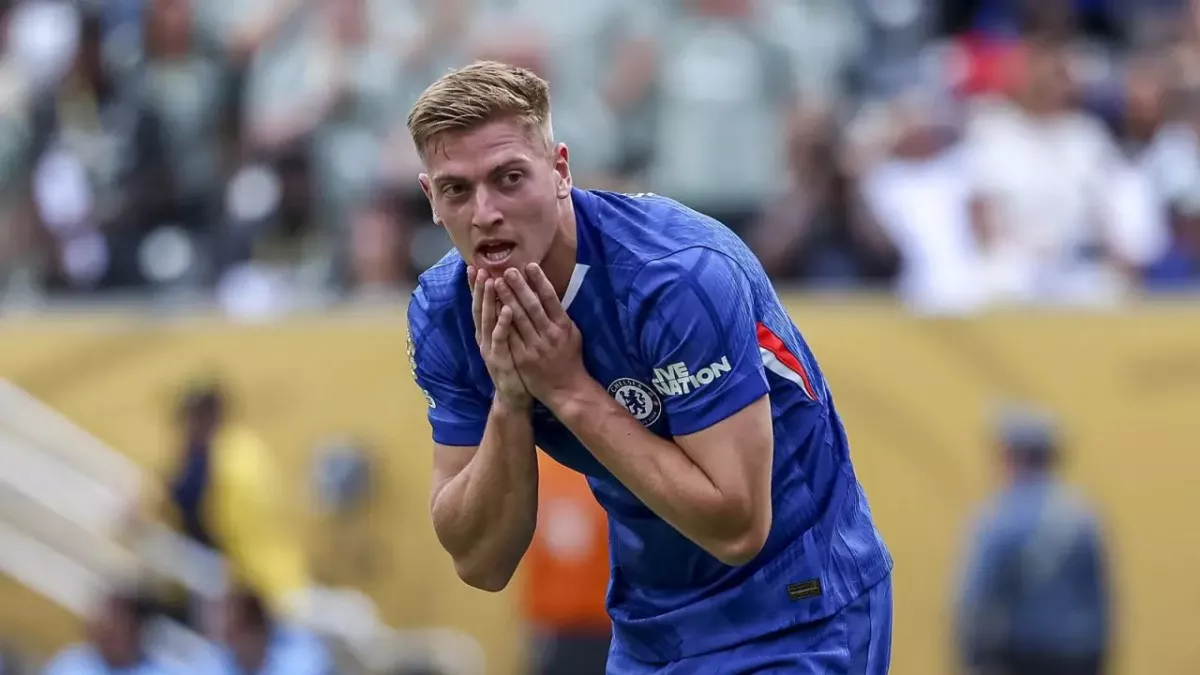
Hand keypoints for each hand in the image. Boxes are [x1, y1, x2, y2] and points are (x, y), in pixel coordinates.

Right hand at [469, 266, 530, 409]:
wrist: (514, 396)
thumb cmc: (515, 364)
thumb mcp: (508, 339)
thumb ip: (505, 320)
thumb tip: (506, 296)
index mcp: (486, 332)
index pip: (479, 304)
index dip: (475, 287)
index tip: (473, 266)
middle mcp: (484, 338)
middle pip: (479, 308)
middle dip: (479, 288)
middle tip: (479, 268)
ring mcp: (490, 349)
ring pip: (487, 320)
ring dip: (489, 300)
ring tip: (491, 281)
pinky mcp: (499, 359)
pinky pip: (501, 338)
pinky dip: (502, 323)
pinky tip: (507, 310)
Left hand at [494, 264, 587, 404]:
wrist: (566, 389)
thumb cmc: (569, 358)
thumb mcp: (571, 333)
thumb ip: (559, 315)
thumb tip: (548, 294)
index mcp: (563, 326)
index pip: (550, 299)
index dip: (540, 281)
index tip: (530, 265)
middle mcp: (549, 335)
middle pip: (532, 306)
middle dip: (519, 287)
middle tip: (507, 270)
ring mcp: (535, 347)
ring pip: (518, 319)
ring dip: (506, 299)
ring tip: (497, 282)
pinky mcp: (523, 359)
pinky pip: (510, 337)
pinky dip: (501, 321)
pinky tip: (493, 308)